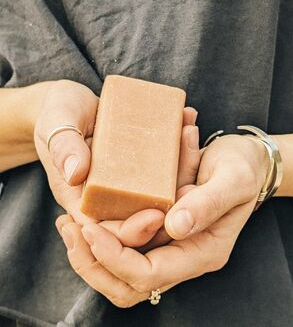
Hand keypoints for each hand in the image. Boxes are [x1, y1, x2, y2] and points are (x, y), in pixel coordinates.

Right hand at [34, 79, 199, 245]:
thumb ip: (63, 145)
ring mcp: (129, 181)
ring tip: (189, 137)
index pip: (110, 232)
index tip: (156, 216)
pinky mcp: (142, 164)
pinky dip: (178, 148)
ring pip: (160, 189)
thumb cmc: (59, 114)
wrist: (71, 104)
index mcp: (84, 198)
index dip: (133, 231)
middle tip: (191, 185)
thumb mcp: (56, 122)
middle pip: (144, 214)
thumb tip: (75, 173)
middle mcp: (110, 195)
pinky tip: (185, 124)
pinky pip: (163, 165)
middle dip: (170, 201)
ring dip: (181, 169)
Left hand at [55, 134, 269, 307]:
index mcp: (204, 250)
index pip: (152, 273)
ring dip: (91, 252)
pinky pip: (126, 247)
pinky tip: (86, 214)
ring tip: (69, 223)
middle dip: (94, 261)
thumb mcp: (234, 178)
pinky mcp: (162, 230)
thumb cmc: (244, 168)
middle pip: (130, 283)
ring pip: (122, 271)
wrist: (248, 163)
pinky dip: (101, 236)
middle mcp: (185, 254)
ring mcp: (172, 245)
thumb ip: (209, 203)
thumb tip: (174, 227)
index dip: (117, 257)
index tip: (90, 229)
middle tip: (70, 227)